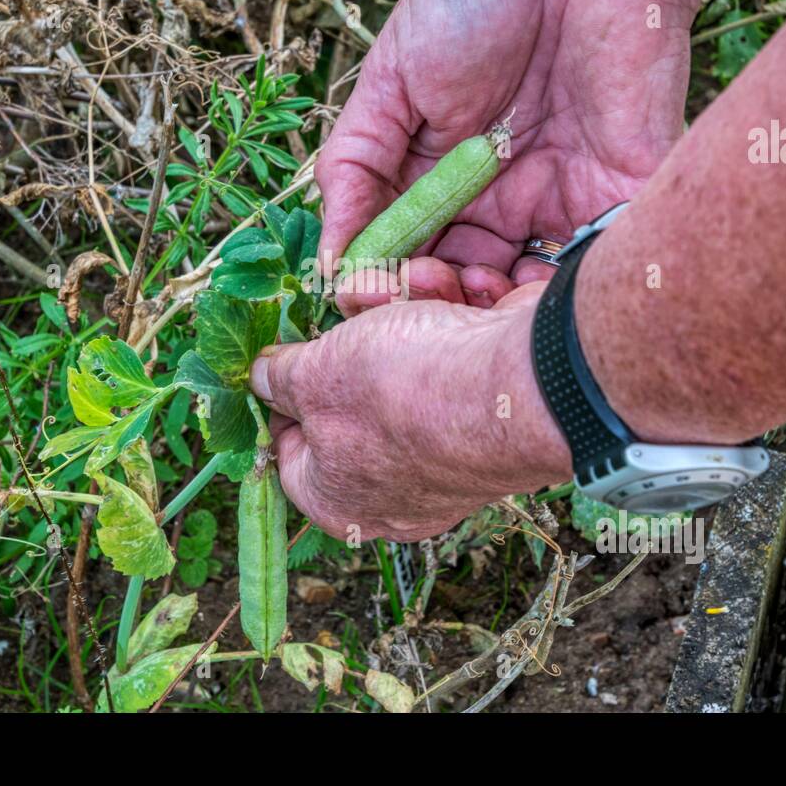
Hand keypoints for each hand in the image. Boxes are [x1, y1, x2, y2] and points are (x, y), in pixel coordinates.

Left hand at [249, 284, 572, 541]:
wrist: (526, 385)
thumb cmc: (405, 390)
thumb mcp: (317, 373)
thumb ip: (281, 378)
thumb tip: (259, 379)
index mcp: (339, 500)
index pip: (289, 453)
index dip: (281, 395)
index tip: (284, 353)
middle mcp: (396, 494)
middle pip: (352, 403)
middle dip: (353, 340)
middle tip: (353, 299)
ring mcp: (450, 459)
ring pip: (406, 372)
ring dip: (405, 317)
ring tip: (414, 285)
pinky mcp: (492, 420)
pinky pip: (456, 366)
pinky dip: (453, 323)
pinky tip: (458, 292)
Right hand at [318, 0, 707, 312]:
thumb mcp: (390, 82)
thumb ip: (355, 170)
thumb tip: (330, 263)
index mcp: (445, 179)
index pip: (410, 258)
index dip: (385, 286)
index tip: (363, 293)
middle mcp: (504, 202)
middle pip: (466, 286)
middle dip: (436, 304)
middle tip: (417, 292)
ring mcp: (564, 200)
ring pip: (526, 292)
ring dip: (492, 311)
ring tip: (468, 292)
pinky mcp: (622, 191)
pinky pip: (596, 263)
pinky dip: (560, 294)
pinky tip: (525, 298)